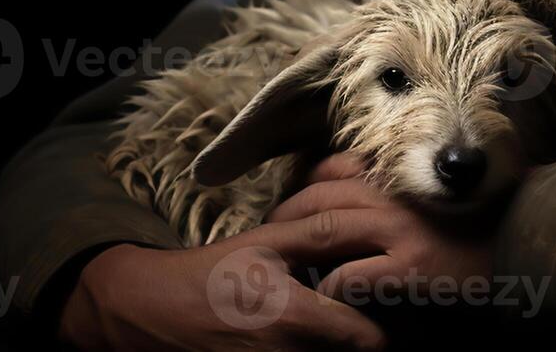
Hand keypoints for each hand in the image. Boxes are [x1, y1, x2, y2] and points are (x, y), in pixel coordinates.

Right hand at [58, 229, 386, 350]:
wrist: (153, 312)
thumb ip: (319, 233)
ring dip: (343, 345)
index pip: (366, 340)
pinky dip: (319, 351)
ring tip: (355, 322)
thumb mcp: (265, 243)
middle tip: (392, 321)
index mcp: (293, 316)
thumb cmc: (213, 273)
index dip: (392, 329)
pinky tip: (321, 334)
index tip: (401, 312)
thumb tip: (367, 218)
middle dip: (374, 340)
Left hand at [264, 152, 496, 306]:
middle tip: (268, 238)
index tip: (296, 200)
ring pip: (323, 231)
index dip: (309, 181)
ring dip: (295, 251)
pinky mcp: (408, 269)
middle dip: (286, 216)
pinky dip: (328, 292)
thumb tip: (389, 191)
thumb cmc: (503, 219)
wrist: (538, 245)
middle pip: (320, 196)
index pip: (340, 166)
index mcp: (409, 175)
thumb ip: (422, 188)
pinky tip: (324, 303)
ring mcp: (401, 230)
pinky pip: (347, 278)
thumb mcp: (459, 190)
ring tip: (279, 272)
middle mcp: (398, 195)